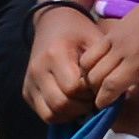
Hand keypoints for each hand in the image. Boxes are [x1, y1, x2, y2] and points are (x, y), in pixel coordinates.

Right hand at [19, 3, 101, 121]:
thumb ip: (103, 64)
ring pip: (50, 114)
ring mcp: (29, 82)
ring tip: (83, 102)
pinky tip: (72, 103)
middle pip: (60, 104)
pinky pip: (44, 114)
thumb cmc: (79, 32)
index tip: (99, 87)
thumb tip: (112, 93)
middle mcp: (38, 70)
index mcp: (54, 54)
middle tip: (93, 98)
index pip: (73, 88)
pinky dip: (60, 114)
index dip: (90, 93)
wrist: (52, 23)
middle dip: (81, 106)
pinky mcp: (26, 92)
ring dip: (71, 114)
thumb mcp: (94, 40)